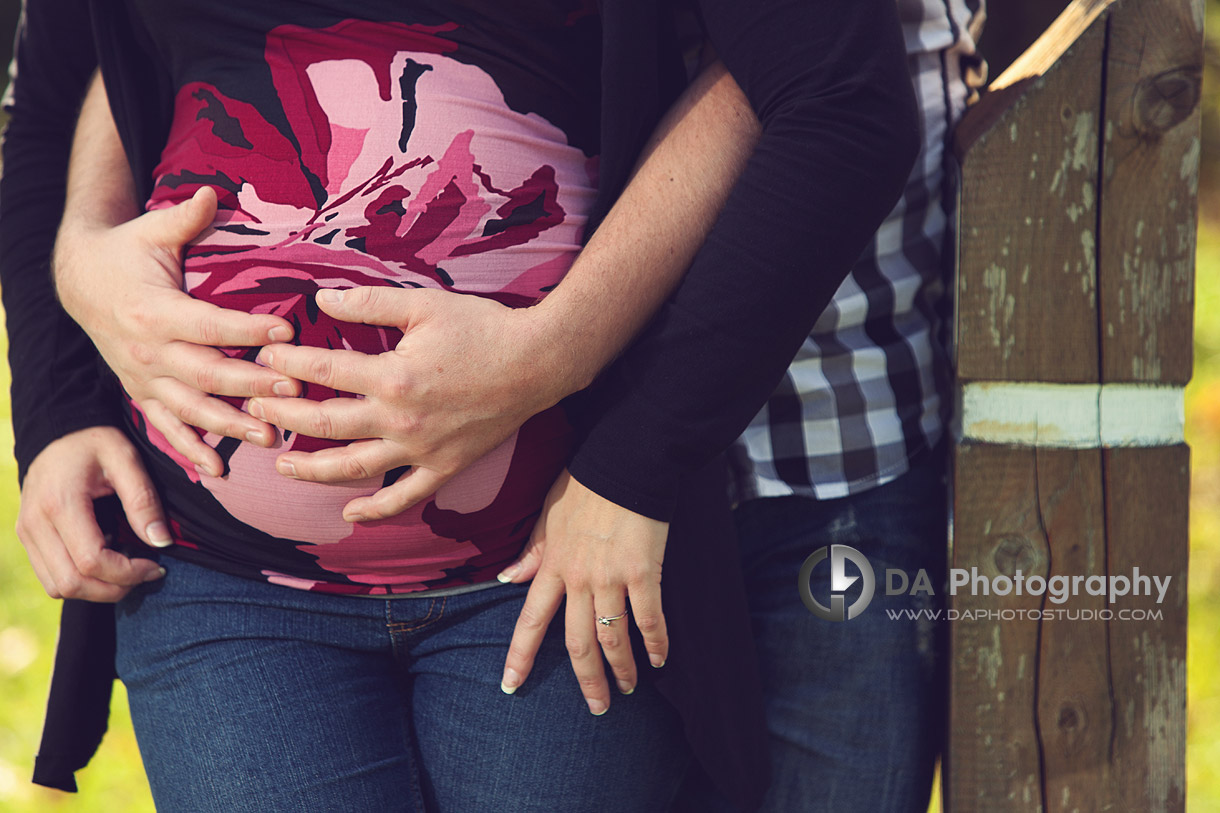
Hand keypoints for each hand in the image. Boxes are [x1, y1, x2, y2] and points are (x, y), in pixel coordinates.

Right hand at [17, 427, 169, 601]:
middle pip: (72, 583)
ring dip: (96, 589)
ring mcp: (26, 533)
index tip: (156, 566)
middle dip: (114, 588)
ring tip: (126, 570)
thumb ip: (144, 500)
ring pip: (58, 587)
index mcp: (60, 504)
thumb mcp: (127, 459)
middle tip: (145, 574)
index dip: (127, 573)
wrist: (57, 431)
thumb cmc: (96, 442)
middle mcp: (35, 523)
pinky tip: (105, 559)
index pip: (91, 561)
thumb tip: (160, 542)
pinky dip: (80, 580)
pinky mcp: (27, 538)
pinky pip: (51, 577)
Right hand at [52, 187, 299, 476]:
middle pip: (206, 374)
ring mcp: (143, 378)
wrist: (77, 282)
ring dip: (230, 425)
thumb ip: (184, 218)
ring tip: (270, 437)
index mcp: (153, 310)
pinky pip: (166, 428)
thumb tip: (212, 191)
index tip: (286, 329)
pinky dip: (191, 450)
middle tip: (294, 390)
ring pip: (191, 409)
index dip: (247, 328)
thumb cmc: (125, 253)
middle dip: (252, 384)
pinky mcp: (141, 393)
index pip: (209, 323)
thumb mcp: (150, 230)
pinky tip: (219, 470)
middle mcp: (147, 351)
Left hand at [248, 286, 572, 520]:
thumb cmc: (483, 328)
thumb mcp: (424, 305)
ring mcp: (422, 450)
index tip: (265, 359)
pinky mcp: (445, 466)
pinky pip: (406, 497)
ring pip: (355, 469)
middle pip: (326, 425)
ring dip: (313, 470)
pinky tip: (350, 514)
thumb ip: (368, 303)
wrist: (538, 362)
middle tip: (255, 411)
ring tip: (282, 465)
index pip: (324, 371)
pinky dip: (376, 511)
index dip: (288, 364)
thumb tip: (320, 299)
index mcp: (394, 376)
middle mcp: (402, 420)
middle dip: (283, 417)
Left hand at [497, 470, 668, 714]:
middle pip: (575, 643)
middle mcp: (578, 578)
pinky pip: (649, 617)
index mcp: (552, 565)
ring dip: (620, 668)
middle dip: (585, 680)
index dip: (519, 656)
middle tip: (596, 707)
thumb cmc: (585, 483)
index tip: (510, 685)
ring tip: (627, 689)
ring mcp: (611, 578)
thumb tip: (507, 577)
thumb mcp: (548, 514)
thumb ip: (531, 551)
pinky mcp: (644, 572)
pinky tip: (660, 658)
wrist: (625, 461)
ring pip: (611, 637)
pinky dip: (655, 642)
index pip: (530, 620)